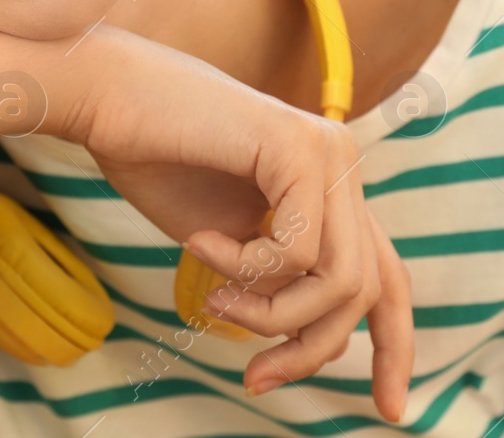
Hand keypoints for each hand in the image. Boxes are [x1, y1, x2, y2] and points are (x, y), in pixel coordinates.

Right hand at [57, 25, 412, 422]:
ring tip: (216, 300)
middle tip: (255, 377)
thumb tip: (315, 346)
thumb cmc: (156, 162)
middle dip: (310, 348)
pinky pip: (296, 252)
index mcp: (329, 186)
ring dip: (272, 314)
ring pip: (338, 280)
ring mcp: (328, 150)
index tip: (390, 409)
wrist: (108, 97)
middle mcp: (341, 163)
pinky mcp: (300, 146)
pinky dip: (243, 267)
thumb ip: (278, 281)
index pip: (387, 274)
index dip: (395, 346)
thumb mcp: (232, 243)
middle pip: (364, 291)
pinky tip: (201, 241)